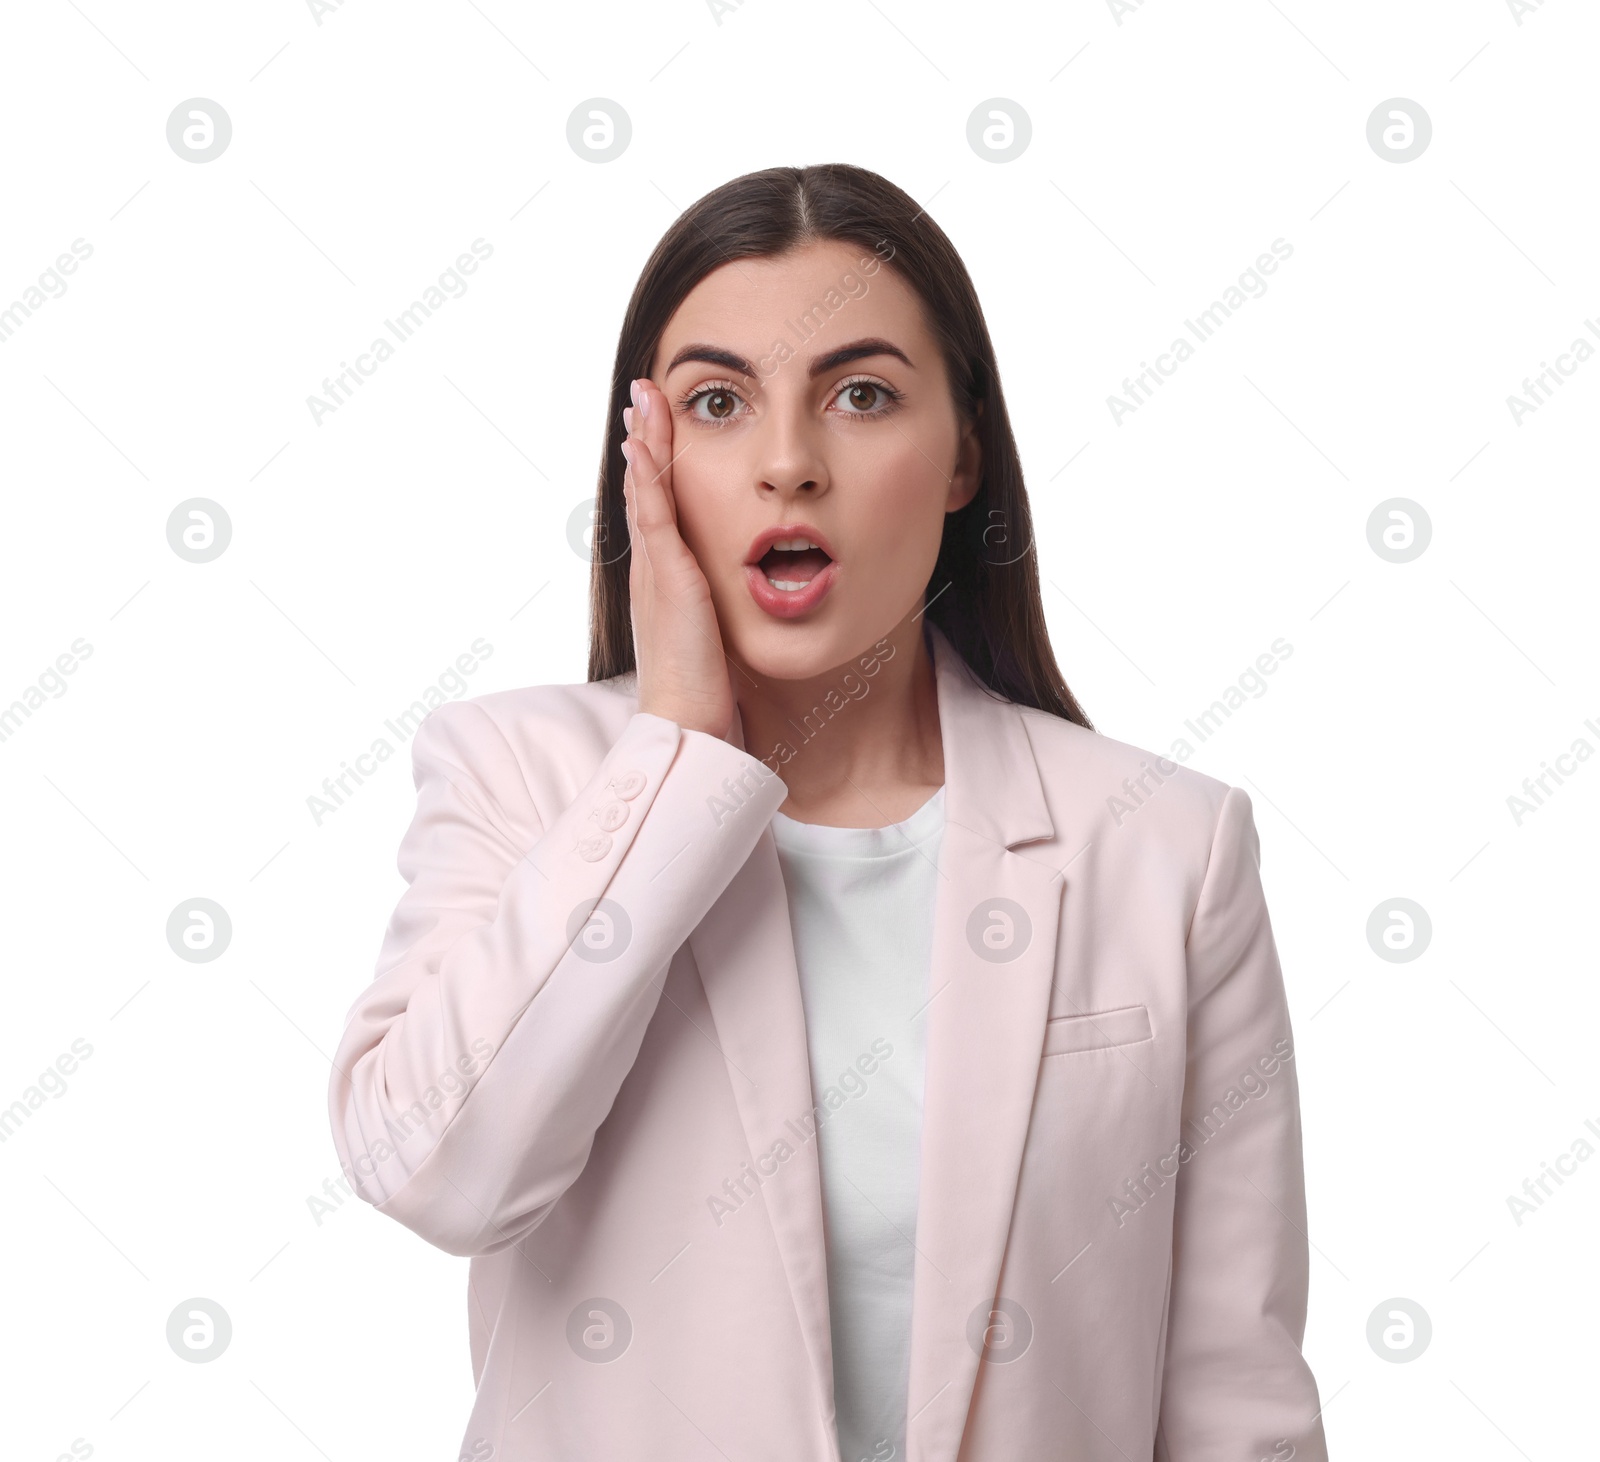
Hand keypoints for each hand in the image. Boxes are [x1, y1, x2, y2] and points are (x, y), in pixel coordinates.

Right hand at [621, 377, 734, 740]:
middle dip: (645, 440)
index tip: (657, 428)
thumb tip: (748, 597)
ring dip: (644, 442)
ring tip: (641, 398)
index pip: (660, 510)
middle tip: (642, 393)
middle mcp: (653, 572)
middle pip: (645, 490)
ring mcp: (656, 574)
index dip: (657, 467)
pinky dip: (648, 478)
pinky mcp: (668, 582)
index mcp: (666, 582)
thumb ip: (722, 612)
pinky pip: (654, 518)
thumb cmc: (706, 694)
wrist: (688, 728)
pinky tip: (643, 444)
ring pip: (645, 493)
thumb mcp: (716, 639)